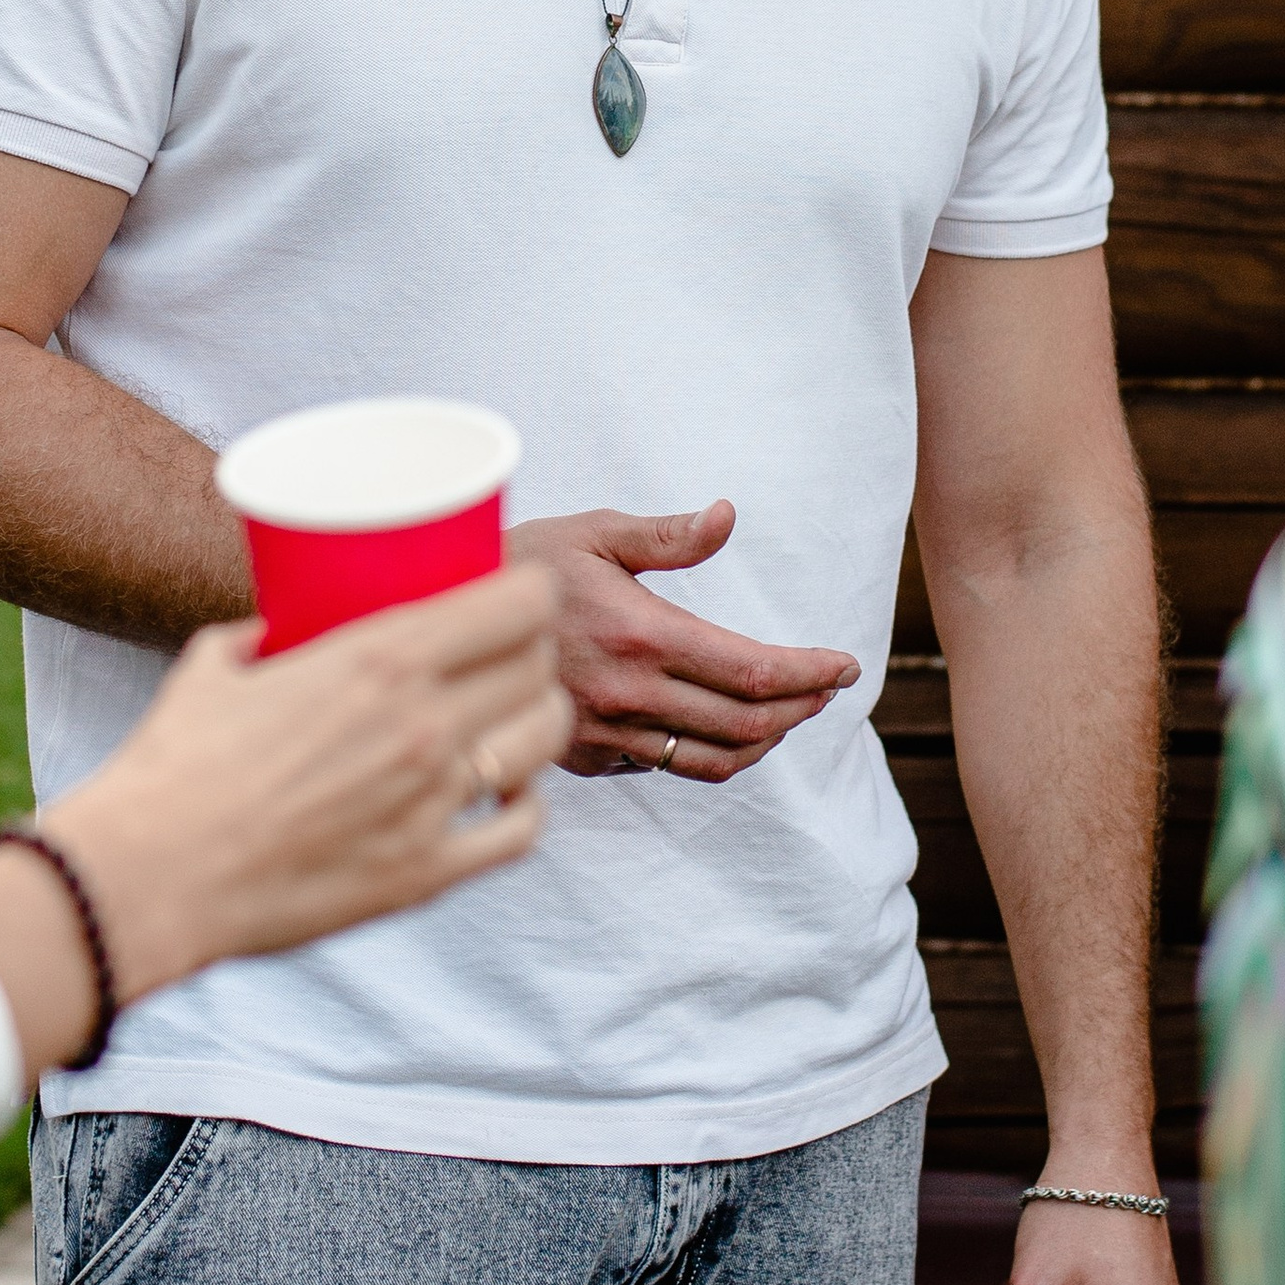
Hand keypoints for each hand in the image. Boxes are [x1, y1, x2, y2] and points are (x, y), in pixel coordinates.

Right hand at [44, 567, 569, 991]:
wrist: (147, 879)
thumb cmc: (171, 767)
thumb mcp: (215, 664)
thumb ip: (261, 635)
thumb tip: (278, 628)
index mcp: (380, 660)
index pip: (517, 605)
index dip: (535, 591)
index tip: (523, 591)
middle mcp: (423, 725)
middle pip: (538, 667)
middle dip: (535, 649)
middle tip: (511, 651)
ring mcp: (432, 804)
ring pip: (542, 740)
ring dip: (537, 720)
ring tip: (511, 717)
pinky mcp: (426, 874)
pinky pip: (519, 831)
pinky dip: (521, 806)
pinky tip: (500, 794)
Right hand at [505, 499, 857, 782]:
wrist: (438, 620)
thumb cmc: (522, 562)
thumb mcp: (593, 532)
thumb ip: (669, 536)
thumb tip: (728, 517)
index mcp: (640, 635)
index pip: (752, 671)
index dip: (811, 673)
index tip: (846, 667)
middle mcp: (628, 694)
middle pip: (745, 725)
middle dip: (800, 708)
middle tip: (827, 689)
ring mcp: (604, 733)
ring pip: (710, 760)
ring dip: (762, 742)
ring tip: (787, 715)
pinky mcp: (583, 757)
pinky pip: (661, 767)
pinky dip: (705, 753)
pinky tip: (716, 727)